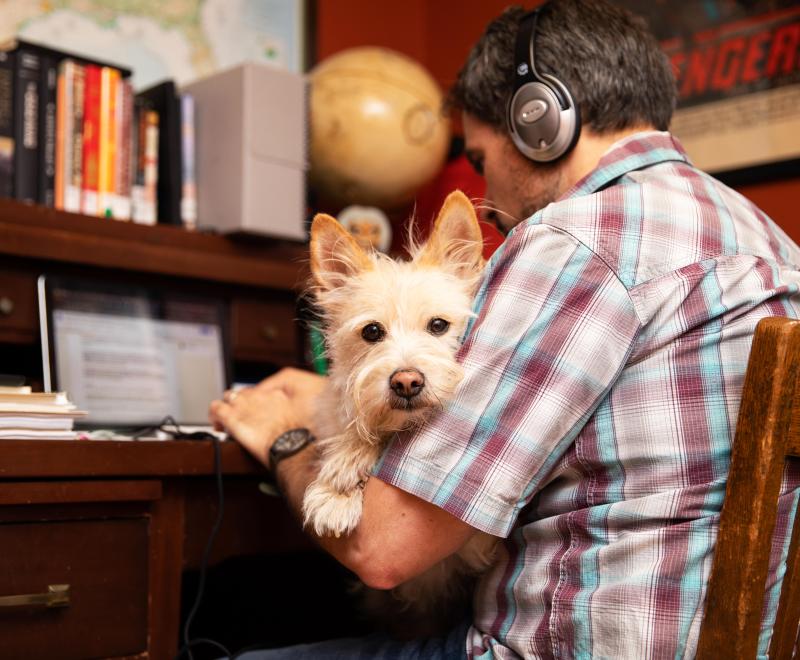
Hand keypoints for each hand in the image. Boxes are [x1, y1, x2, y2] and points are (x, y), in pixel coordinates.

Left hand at [209, 368, 326, 466]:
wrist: (294, 445)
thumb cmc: (304, 433)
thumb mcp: (309, 412)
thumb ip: (298, 407)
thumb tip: (289, 408)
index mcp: (278, 395)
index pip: (261, 391)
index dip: (257, 401)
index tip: (258, 412)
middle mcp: (260, 397)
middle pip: (245, 392)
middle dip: (241, 403)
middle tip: (242, 417)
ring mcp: (246, 407)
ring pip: (228, 397)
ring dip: (227, 406)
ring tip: (225, 420)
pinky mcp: (233, 419)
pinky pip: (216, 409)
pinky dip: (214, 415)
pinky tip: (217, 425)